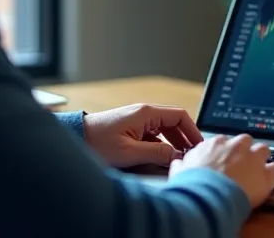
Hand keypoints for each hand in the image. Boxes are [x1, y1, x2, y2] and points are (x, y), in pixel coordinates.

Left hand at [82, 104, 203, 167]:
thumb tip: (178, 157)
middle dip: (185, 140)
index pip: (180, 116)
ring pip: (164, 131)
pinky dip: (161, 147)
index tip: (199, 146)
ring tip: (179, 160)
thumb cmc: (97, 143)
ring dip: (173, 144)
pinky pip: (153, 136)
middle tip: (192, 156)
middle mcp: (144, 113)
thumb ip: (157, 154)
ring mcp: (137, 121)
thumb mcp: (130, 152)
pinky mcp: (131, 129)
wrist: (74, 139)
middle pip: (174, 123)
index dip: (193, 131)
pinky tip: (162, 160)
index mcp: (146, 113)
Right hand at [169, 134, 273, 207]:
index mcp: (214, 144)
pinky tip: (272, 182)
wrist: (206, 197)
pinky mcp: (265, 174)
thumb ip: (182, 164)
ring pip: (264, 150)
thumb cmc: (191, 186)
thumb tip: (178, 164)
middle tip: (240, 167)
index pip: (224, 142)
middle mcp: (235, 146)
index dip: (225, 153)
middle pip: (245, 142)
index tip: (223, 163)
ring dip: (261, 160)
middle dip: (244, 152)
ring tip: (256, 174)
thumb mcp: (179, 172)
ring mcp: (252, 158)